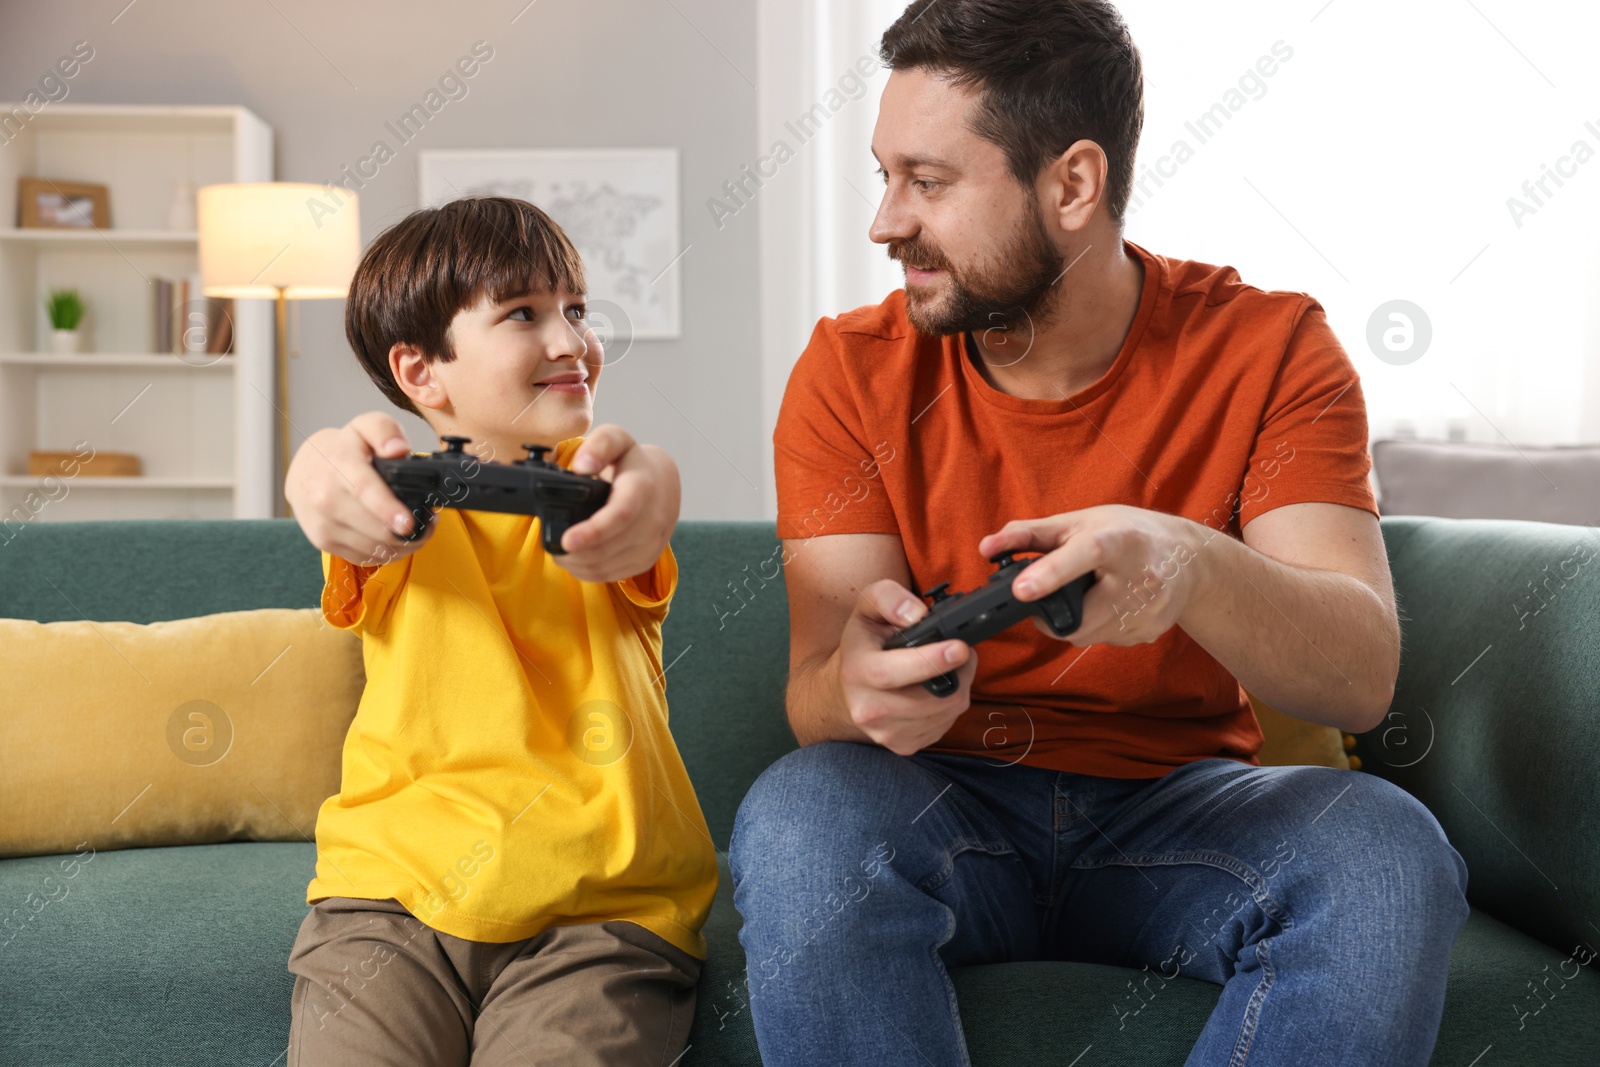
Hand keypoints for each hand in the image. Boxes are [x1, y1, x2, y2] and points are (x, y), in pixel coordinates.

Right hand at [285, 412, 433, 566]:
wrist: (304, 470)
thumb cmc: (341, 450)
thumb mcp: (364, 427)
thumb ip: (384, 431)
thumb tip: (398, 449)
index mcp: (338, 465)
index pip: (364, 490)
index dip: (389, 510)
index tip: (409, 523)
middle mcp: (325, 497)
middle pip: (375, 527)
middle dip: (411, 530)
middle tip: (429, 521)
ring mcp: (323, 523)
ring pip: (374, 547)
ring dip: (402, 544)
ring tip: (416, 529)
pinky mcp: (324, 542)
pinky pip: (365, 557)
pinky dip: (386, 552)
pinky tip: (396, 538)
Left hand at [557, 424, 679, 582]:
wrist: (663, 484)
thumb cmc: (632, 462)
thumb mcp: (617, 440)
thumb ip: (599, 445)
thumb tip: (582, 467)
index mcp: (642, 488)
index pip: (620, 515)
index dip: (593, 531)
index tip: (567, 540)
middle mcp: (653, 520)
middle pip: (608, 547)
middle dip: (575, 552)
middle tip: (549, 544)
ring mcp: (651, 543)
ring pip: (608, 565)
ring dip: (579, 563)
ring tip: (559, 551)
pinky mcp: (646, 560)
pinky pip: (613, 575)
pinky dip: (589, 572)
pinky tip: (576, 560)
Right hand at [836, 579, 978, 755]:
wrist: (844, 692)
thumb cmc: (862, 646)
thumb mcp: (866, 610)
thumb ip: (888, 599)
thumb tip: (916, 614)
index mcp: (856, 671)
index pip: (893, 673)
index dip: (931, 661)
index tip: (959, 648)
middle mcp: (869, 709)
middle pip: (932, 698)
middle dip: (958, 672)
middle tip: (960, 650)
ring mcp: (886, 733)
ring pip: (946, 712)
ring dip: (959, 687)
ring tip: (948, 667)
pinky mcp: (904, 746)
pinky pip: (944, 725)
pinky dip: (950, 706)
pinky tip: (938, 690)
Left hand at [979, 505, 1212, 646]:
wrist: (1190, 558)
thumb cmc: (1129, 532)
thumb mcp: (1081, 521)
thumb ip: (1030, 534)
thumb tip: (986, 548)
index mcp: (1121, 539)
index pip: (1085, 555)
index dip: (1052, 573)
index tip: (1021, 590)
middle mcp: (1142, 576)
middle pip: (1078, 614)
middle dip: (1053, 610)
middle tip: (1050, 592)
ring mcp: (1150, 609)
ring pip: (1085, 634)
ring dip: (1074, 619)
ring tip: (1089, 592)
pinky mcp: (1150, 631)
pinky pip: (1104, 640)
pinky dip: (1097, 626)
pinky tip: (1110, 604)